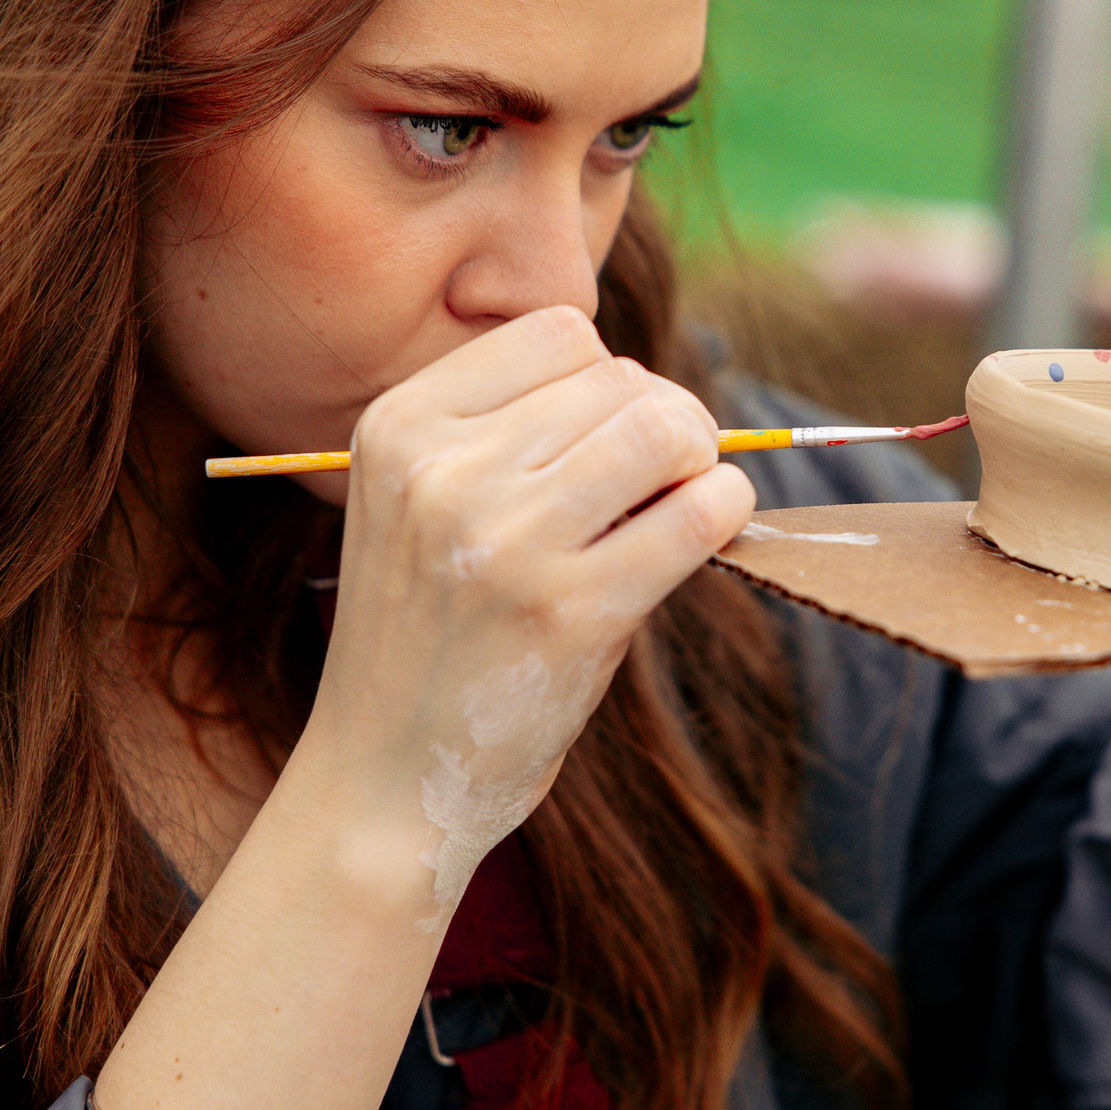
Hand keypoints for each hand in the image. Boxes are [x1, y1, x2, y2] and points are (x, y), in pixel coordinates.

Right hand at [292, 305, 753, 921]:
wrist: (385, 778)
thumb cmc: (428, 635)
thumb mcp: (419, 505)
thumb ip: (510, 433)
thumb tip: (657, 392)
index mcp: (398, 428)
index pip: (558, 331)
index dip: (610, 378)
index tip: (611, 438)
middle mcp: (443, 473)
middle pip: (619, 379)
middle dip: (666, 420)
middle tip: (664, 480)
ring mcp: (506, 542)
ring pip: (663, 429)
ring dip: (699, 460)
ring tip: (679, 504)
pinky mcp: (572, 613)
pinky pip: (699, 513)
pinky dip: (726, 509)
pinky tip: (709, 531)